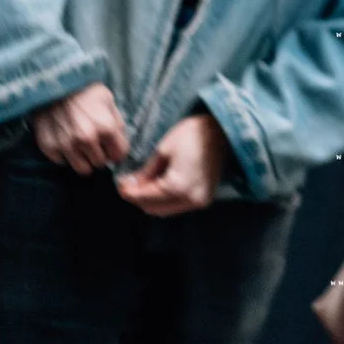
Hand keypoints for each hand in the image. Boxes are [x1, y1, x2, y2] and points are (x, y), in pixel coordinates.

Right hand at [30, 82, 128, 173]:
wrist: (53, 82)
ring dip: (83, 160)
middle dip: (100, 155)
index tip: (111, 146)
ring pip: (83, 169)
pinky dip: (65, 155)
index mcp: (106, 128)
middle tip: (94, 143)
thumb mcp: (109, 102)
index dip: (116, 151)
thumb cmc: (85, 90)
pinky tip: (64, 140)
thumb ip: (117, 126)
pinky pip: (63, 162)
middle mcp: (87, 139)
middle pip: (100, 163)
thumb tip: (120, 146)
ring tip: (80, 146)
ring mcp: (66, 145)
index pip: (118, 156)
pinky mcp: (49, 147)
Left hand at [116, 112, 231, 216]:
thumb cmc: (193, 135)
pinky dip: (164, 200)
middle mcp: (190, 199)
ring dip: (151, 201)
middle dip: (138, 198)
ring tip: (143, 184)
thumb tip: (128, 184)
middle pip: (153, 209)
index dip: (128, 192)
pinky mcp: (204, 199)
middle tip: (128, 183)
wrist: (223, 132)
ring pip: (164, 211)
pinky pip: (177, 206)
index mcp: (178, 186)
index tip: (119, 184)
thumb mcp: (163, 150)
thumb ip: (146, 172)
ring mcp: (199, 201)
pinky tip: (159, 186)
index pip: (145, 197)